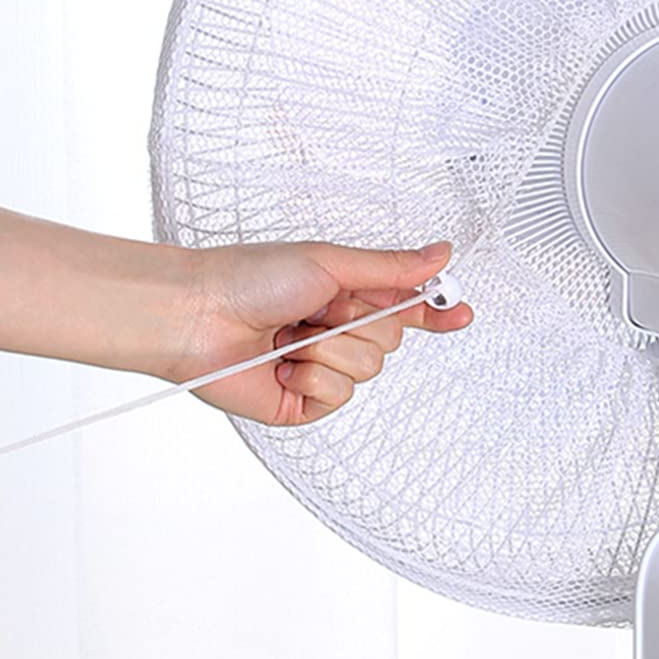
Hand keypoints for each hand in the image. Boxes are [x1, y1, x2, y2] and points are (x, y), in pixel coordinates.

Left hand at [174, 240, 472, 425]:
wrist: (196, 316)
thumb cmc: (249, 277)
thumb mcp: (330, 261)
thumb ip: (391, 266)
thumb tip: (441, 254)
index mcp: (347, 294)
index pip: (406, 305)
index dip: (435, 311)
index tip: (462, 312)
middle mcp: (338, 331)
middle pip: (391, 339)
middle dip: (359, 323)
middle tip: (321, 309)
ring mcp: (321, 369)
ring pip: (367, 369)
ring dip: (328, 349)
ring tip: (290, 336)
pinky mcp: (303, 403)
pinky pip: (338, 397)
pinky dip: (311, 379)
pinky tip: (282, 366)